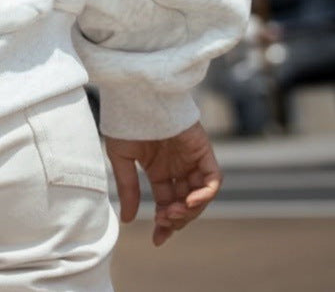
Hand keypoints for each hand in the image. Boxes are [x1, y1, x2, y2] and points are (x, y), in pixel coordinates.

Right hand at [103, 121, 221, 246]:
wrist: (137, 95)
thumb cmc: (126, 121)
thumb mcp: (122, 158)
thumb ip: (128, 188)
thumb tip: (128, 220)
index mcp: (158, 169)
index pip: (167, 202)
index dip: (165, 223)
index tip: (157, 240)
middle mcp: (177, 167)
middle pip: (185, 204)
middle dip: (177, 219)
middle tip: (164, 223)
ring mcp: (192, 159)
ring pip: (201, 195)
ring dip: (190, 210)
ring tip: (173, 213)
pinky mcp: (203, 150)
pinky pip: (213, 179)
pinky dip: (205, 194)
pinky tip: (189, 201)